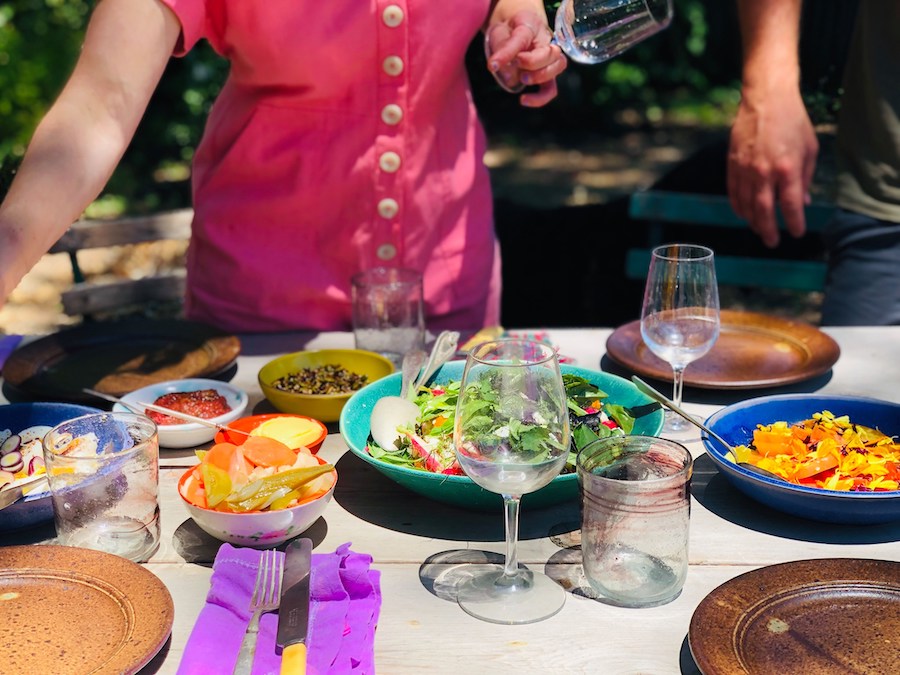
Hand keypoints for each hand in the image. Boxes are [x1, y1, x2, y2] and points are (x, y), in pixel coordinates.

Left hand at [484, 11, 566, 107]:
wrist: (514, 30)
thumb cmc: (507, 32)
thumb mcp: (499, 34)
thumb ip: (501, 50)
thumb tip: (501, 72)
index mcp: (532, 25)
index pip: (523, 37)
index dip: (509, 52)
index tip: (493, 64)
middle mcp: (546, 41)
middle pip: (550, 53)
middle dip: (533, 62)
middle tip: (516, 63)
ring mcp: (549, 58)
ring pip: (557, 67)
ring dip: (540, 76)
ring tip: (523, 79)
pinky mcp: (547, 75)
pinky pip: (550, 89)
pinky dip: (540, 97)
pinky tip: (523, 100)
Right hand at [726, 87, 817, 247]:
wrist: (766, 100)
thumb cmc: (792, 121)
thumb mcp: (809, 149)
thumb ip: (805, 178)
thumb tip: (803, 202)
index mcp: (788, 168)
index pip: (791, 205)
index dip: (794, 223)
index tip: (797, 233)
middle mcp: (764, 172)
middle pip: (764, 211)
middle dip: (769, 230)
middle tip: (773, 242)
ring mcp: (745, 169)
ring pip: (746, 205)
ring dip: (753, 221)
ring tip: (759, 229)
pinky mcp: (732, 165)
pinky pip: (733, 193)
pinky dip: (738, 206)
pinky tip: (744, 214)